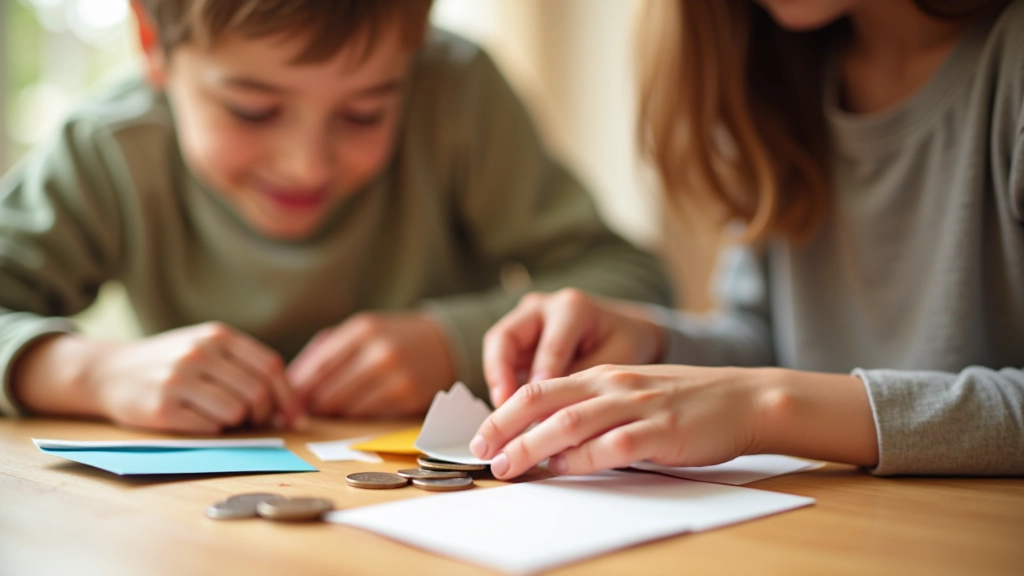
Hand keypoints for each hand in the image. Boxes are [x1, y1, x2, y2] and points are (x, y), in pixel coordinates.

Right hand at [58, 323, 298, 433]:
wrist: (107, 371)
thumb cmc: (171, 364)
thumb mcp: (207, 349)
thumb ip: (246, 367)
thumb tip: (291, 408)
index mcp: (217, 335)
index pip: (270, 366)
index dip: (287, 396)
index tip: (293, 417)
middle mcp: (199, 353)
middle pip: (257, 392)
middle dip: (263, 414)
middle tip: (254, 421)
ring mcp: (178, 379)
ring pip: (236, 412)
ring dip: (237, 424)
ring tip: (221, 418)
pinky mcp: (161, 408)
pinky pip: (209, 428)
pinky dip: (212, 430)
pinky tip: (196, 421)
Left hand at [288, 312, 454, 417]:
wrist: (443, 344)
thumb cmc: (391, 337)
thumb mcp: (361, 331)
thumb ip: (326, 351)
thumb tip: (290, 384)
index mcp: (364, 329)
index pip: (318, 366)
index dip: (298, 388)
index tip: (286, 400)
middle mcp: (381, 352)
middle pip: (328, 393)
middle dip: (312, 405)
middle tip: (305, 410)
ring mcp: (397, 377)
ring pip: (345, 409)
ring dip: (332, 413)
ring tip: (330, 409)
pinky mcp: (409, 398)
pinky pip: (367, 416)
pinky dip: (355, 416)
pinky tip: (355, 409)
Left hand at [470, 364, 765, 478]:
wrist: (744, 399)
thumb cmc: (686, 403)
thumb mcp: (632, 396)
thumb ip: (594, 413)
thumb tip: (551, 446)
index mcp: (603, 375)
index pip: (540, 387)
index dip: (505, 411)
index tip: (481, 436)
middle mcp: (613, 384)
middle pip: (545, 400)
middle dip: (506, 426)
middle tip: (481, 452)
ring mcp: (637, 404)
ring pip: (571, 420)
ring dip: (533, 444)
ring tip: (508, 465)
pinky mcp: (661, 429)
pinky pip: (614, 443)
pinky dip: (585, 457)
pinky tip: (566, 468)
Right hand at [483, 289, 665, 407]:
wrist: (627, 328)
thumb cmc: (627, 342)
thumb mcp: (618, 359)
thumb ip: (583, 381)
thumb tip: (549, 416)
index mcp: (572, 307)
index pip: (550, 347)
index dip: (540, 381)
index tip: (535, 412)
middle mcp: (543, 306)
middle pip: (505, 336)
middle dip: (499, 375)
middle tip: (502, 409)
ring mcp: (526, 318)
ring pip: (496, 346)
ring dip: (495, 380)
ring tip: (502, 413)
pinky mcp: (519, 334)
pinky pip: (501, 357)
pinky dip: (502, 382)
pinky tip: (509, 411)